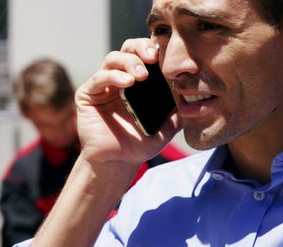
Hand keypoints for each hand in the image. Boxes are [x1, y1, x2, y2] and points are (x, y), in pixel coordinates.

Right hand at [75, 37, 180, 166]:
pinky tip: (128, 82)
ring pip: (113, 58)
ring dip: (129, 62)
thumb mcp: (168, 123)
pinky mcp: (87, 94)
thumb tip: (195, 88)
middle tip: (153, 57)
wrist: (119, 162)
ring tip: (142, 75)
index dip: (154, 49)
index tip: (167, 55)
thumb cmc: (141, 143)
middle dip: (141, 48)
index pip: (145, 55)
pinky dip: (114, 75)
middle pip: (128, 49)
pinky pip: (99, 77)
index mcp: (138, 81)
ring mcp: (102, 86)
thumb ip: (179, 105)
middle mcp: (119, 79)